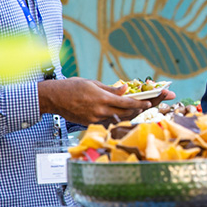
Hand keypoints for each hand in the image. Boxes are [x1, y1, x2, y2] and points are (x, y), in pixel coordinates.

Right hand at [37, 77, 158, 124]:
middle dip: (141, 109)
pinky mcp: (90, 123)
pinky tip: (126, 112)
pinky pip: (109, 120)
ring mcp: (95, 119)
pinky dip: (118, 116)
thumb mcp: (93, 83)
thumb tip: (125, 89)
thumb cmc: (72, 87)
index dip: (140, 103)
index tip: (151, 103)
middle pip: (126, 113)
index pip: (126, 103)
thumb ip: (110, 89)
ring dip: (131, 113)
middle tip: (153, 104)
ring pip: (118, 118)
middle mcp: (100, 111)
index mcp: (101, 98)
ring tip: (143, 107)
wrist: (53, 98)